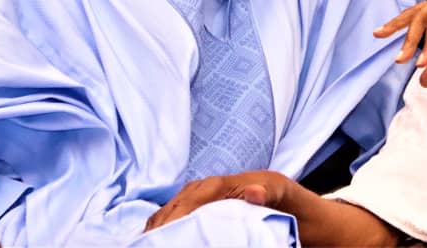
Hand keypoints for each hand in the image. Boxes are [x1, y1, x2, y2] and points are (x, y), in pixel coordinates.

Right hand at [144, 170, 294, 231]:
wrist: (279, 196)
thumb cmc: (277, 194)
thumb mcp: (278, 192)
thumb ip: (266, 192)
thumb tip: (254, 192)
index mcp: (217, 184)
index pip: (190, 201)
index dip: (175, 219)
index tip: (163, 236)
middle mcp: (200, 188)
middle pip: (172, 208)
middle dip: (160, 228)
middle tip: (150, 245)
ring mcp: (194, 197)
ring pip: (167, 214)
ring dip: (156, 230)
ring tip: (147, 245)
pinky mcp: (192, 207)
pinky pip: (170, 217)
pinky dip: (160, 229)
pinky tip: (153, 241)